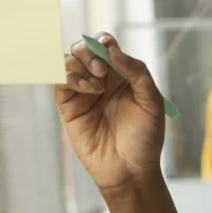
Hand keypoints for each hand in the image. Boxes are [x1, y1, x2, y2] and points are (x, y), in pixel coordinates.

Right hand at [54, 32, 165, 192]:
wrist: (130, 170)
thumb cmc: (145, 138)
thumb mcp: (152, 101)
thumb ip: (137, 71)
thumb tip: (112, 49)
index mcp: (122, 76)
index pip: (106, 46)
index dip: (104, 42)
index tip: (109, 51)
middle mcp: (100, 81)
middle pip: (83, 49)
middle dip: (89, 52)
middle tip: (101, 70)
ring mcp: (83, 93)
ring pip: (68, 61)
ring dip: (79, 64)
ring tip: (96, 86)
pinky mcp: (69, 106)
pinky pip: (59, 81)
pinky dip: (69, 77)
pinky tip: (88, 90)